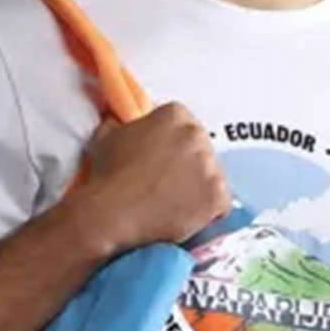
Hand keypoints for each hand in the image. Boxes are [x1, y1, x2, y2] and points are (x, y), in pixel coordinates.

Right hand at [72, 103, 231, 253]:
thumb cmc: (108, 175)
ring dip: (198, 189)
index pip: (184, 127)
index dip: (173, 147)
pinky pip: (221, 205)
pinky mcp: (217, 196)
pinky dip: (207, 213)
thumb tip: (120, 122)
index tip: (163, 162)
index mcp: (175, 114)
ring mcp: (210, 166)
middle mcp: (197, 135)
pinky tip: (186, 216)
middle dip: (188, 166)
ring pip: (212, 177)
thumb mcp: (108, 135)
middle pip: (201, 150)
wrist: (113, 212)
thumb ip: (122, 124)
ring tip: (175, 204)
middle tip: (168, 185)